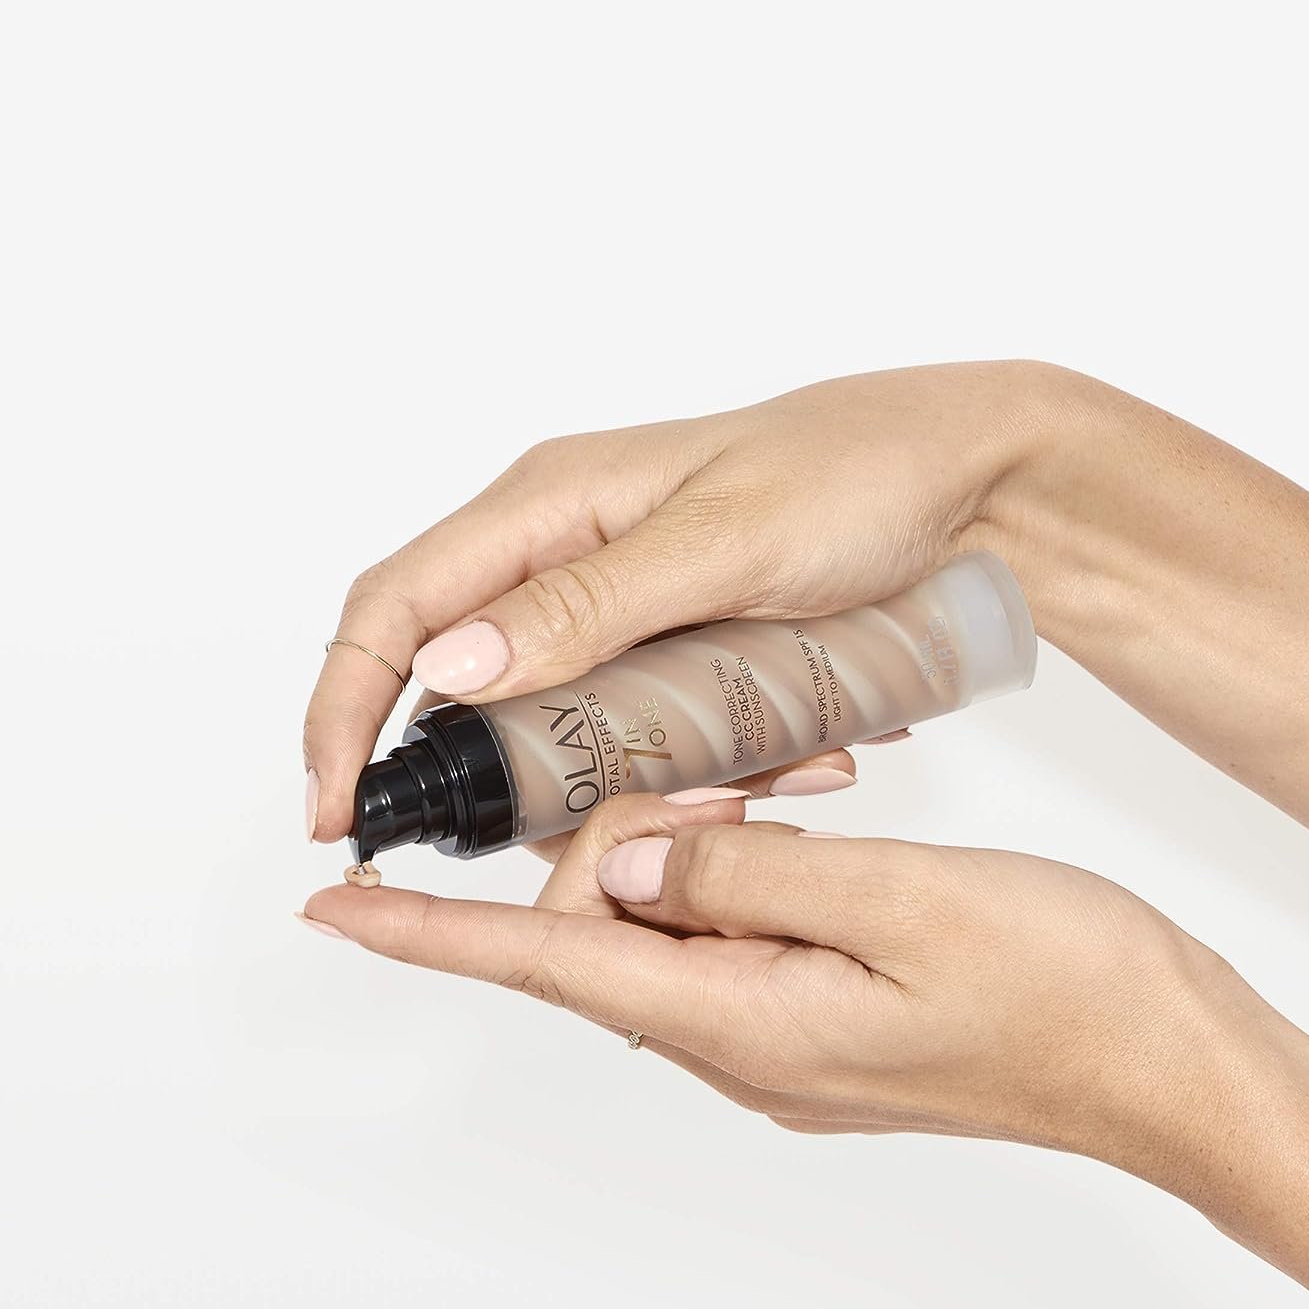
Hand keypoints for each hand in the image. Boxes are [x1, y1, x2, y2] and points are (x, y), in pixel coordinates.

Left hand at [300, 790, 1244, 1165]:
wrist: (1173, 1065)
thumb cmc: (1067, 988)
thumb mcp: (901, 899)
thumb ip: (745, 874)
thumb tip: (631, 863)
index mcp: (747, 1017)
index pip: (547, 964)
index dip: (433, 933)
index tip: (337, 906)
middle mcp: (745, 1043)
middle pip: (612, 929)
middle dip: (624, 836)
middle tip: (714, 771)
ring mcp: (785, 1039)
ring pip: (678, 926)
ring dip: (698, 848)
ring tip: (779, 791)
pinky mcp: (824, 1018)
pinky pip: (739, 937)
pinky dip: (744, 874)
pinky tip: (803, 828)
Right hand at [303, 361, 1058, 839]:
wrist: (968, 485)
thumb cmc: (853, 476)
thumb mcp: (721, 538)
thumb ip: (586, 604)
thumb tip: (444, 668)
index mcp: (549, 505)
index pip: (396, 608)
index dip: (346, 710)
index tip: (339, 813)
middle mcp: (568, 560)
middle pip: (472, 691)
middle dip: (517, 777)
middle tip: (595, 832)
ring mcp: (625, 612)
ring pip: (568, 729)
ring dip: (634, 781)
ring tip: (752, 784)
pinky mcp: (679, 652)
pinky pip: (648, 730)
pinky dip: (700, 767)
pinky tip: (789, 766)